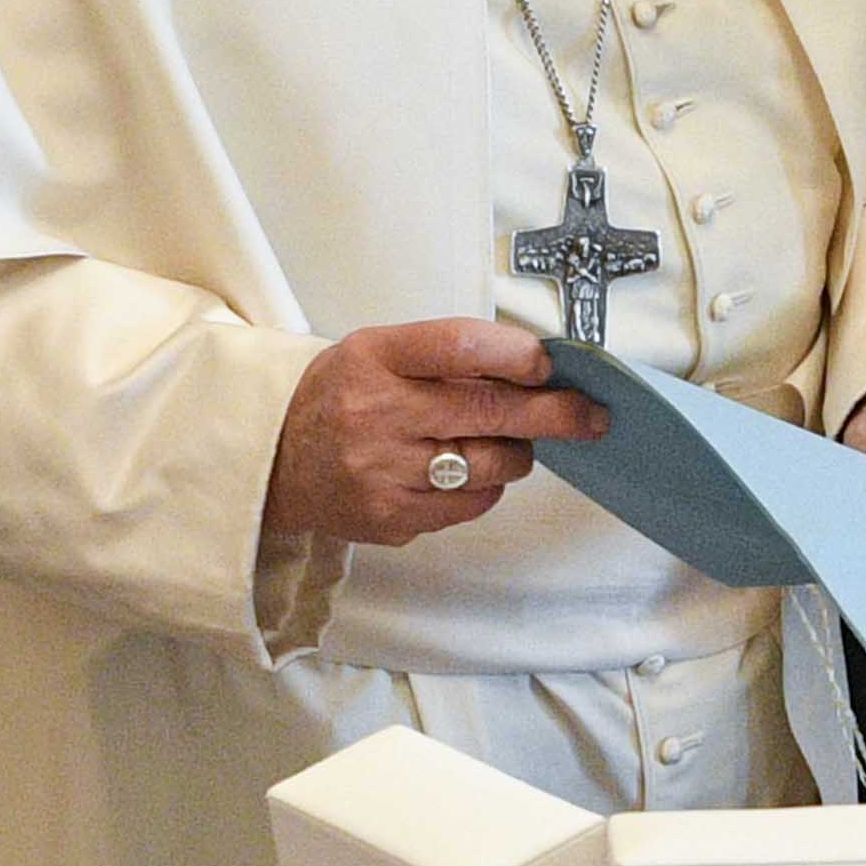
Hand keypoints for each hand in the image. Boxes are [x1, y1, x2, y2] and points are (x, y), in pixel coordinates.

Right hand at [267, 316, 602, 548]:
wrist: (273, 460)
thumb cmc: (342, 397)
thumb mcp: (378, 353)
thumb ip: (448, 357)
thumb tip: (537, 370)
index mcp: (374, 358)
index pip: (461, 346)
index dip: (518, 355)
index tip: (550, 364)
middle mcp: (377, 414)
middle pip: (489, 411)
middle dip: (554, 413)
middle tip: (592, 415)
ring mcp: (384, 473)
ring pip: (492, 464)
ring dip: (516, 451)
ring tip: (505, 441)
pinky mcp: (393, 519)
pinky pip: (473, 503)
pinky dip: (488, 486)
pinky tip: (468, 471)